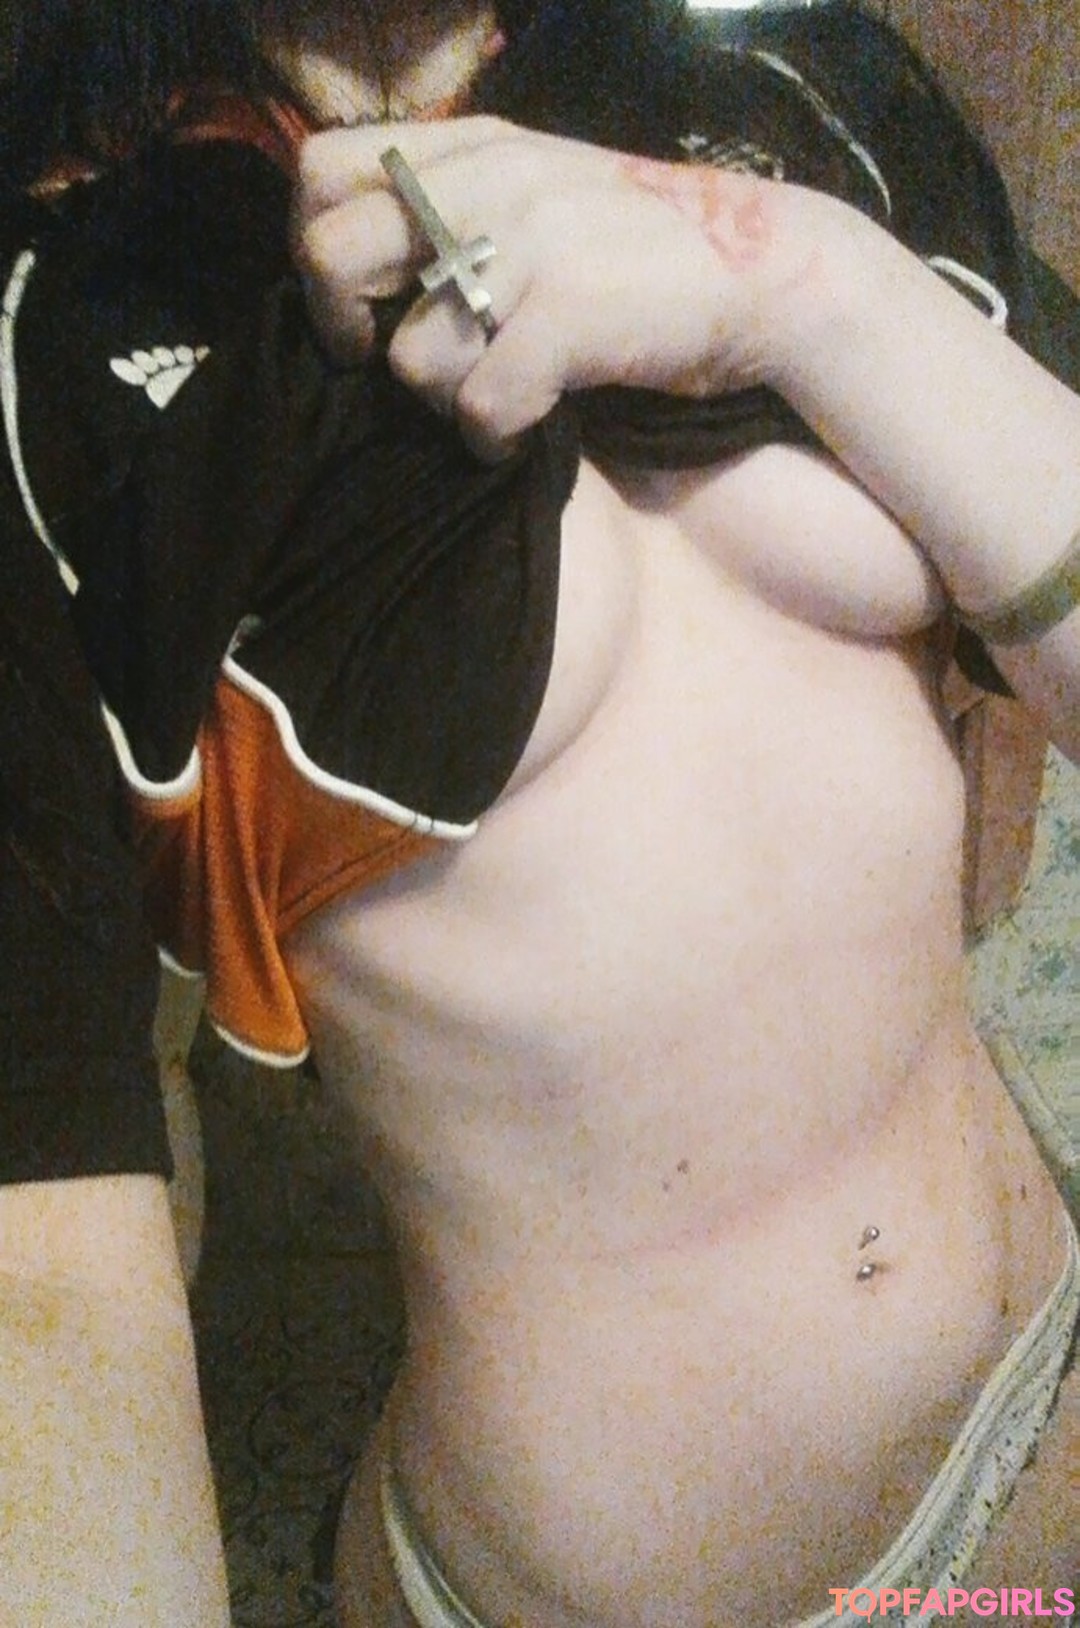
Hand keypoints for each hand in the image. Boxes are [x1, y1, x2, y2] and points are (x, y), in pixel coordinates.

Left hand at [294, 117, 804, 458]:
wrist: (766, 270)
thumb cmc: (642, 249)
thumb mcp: (539, 195)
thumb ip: (458, 208)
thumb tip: (368, 270)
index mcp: (469, 151)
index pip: (320, 168)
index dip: (310, 242)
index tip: (357, 300)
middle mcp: (485, 186)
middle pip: (329, 254)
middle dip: (339, 329)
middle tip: (381, 362)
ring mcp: (528, 247)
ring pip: (407, 356)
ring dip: (439, 402)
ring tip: (489, 402)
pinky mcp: (569, 314)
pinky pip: (479, 405)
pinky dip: (492, 438)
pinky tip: (521, 434)